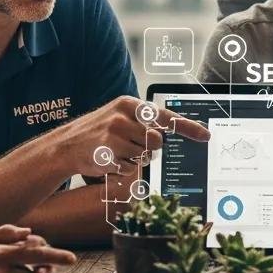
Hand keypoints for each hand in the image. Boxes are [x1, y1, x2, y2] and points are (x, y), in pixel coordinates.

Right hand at [52, 96, 210, 176]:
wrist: (65, 145)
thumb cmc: (99, 132)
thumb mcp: (120, 116)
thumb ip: (144, 122)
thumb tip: (168, 133)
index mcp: (130, 104)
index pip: (166, 116)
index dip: (189, 127)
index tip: (206, 135)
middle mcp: (123, 115)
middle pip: (157, 141)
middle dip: (147, 148)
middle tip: (129, 145)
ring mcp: (114, 133)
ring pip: (144, 156)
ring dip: (134, 158)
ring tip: (115, 151)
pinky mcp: (107, 152)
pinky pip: (130, 167)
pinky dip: (122, 168)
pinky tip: (107, 159)